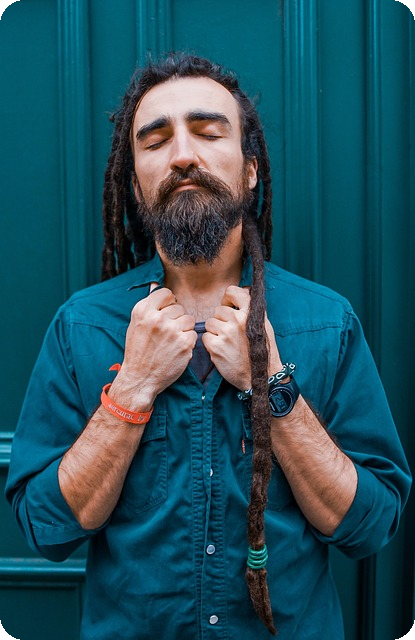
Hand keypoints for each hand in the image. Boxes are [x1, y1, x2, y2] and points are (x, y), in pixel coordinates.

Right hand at [110, 285, 196, 408]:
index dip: (168, 303)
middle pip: (179, 307)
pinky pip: (194, 333)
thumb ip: (148, 305)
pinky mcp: (184, 343)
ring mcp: (172, 331)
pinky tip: (177, 348)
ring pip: (188, 319)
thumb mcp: (136, 324)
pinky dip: (188, 341)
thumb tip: (156, 284)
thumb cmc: (138, 351)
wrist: (140, 377)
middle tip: (167, 333)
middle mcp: (157, 318)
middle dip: (176, 318)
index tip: (166, 313)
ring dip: (183, 329)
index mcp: (143, 311)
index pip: (166, 294)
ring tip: (172, 340)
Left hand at [203, 286, 282, 389]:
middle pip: (218, 310)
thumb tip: (243, 290)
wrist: (262, 376)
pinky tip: (222, 350)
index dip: (228, 300)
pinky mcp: (215, 346)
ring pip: (210, 323)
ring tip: (227, 343)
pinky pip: (205, 336)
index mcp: (252, 312)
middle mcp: (239, 320)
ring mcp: (226, 333)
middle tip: (231, 334)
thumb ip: (251, 308)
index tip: (230, 307)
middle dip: (222, 321)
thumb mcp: (263, 324)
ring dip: (215, 332)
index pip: (232, 292)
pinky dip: (211, 343)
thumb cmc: (262, 350)